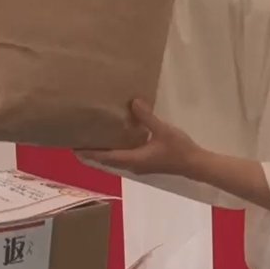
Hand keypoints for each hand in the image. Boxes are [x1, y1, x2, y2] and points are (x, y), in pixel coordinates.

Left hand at [80, 100, 203, 176]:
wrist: (195, 164)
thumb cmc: (178, 149)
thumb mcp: (162, 130)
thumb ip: (147, 117)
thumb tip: (133, 102)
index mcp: (133, 159)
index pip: (106, 157)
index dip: (90, 153)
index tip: (74, 148)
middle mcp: (132, 165)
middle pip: (107, 161)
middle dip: (92, 153)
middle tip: (77, 142)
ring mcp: (139, 166)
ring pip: (115, 160)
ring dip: (102, 153)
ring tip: (91, 141)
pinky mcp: (145, 163)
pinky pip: (123, 158)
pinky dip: (114, 151)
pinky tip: (115, 140)